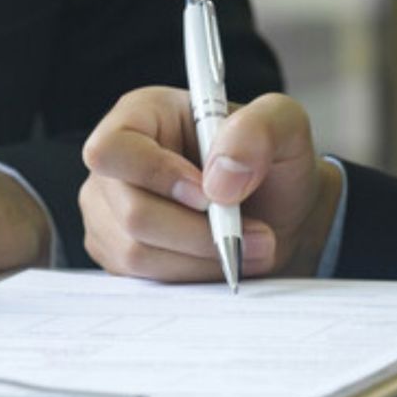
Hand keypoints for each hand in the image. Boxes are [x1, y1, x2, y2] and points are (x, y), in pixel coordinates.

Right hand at [79, 87, 341, 280]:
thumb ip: (259, 130)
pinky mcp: (120, 255)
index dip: (156, 175)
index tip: (209, 195)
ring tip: (249, 246)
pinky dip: (194, 275)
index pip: (112, 150)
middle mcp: (115, 167)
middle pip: (132, 214)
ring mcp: (110, 215)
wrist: (278, 213)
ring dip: (203, 258)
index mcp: (140, 117)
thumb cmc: (272, 162)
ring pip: (138, 254)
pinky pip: (146, 279)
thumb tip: (218, 181)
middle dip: (200, 233)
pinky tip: (223, 258)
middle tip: (254, 233)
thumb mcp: (286, 125)